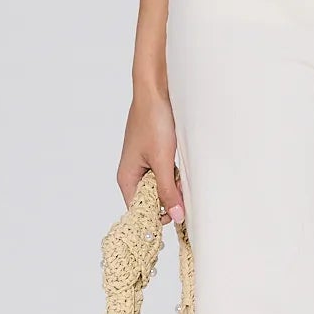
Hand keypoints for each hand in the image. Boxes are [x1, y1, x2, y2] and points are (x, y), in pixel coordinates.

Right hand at [117, 87, 185, 225]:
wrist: (157, 91)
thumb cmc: (153, 121)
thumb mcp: (162, 161)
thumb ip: (168, 190)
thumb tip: (175, 217)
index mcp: (127, 178)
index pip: (139, 211)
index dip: (156, 219)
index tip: (176, 223)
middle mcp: (133, 174)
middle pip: (151, 201)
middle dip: (168, 203)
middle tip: (186, 201)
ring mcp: (145, 165)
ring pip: (160, 188)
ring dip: (174, 189)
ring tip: (186, 185)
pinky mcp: (156, 156)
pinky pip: (166, 175)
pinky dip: (176, 177)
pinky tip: (185, 173)